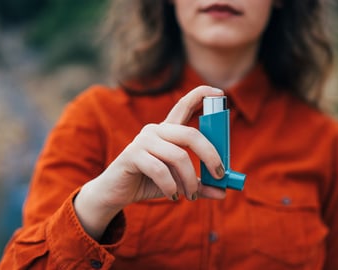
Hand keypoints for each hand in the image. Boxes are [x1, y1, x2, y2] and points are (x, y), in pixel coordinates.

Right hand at [74, 86, 225, 239]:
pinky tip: (172, 196)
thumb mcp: (178, 183)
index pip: (185, 105)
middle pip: (191, 134)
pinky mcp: (132, 155)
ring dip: (189, 181)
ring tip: (190, 196)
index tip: (220, 93)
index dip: (202, 95)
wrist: (115, 193)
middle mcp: (157, 130)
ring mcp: (144, 140)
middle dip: (210, 155)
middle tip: (220, 175)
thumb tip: (222, 192)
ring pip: (178, 156)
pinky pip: (160, 170)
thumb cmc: (148, 182)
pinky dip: (171, 186)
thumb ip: (199, 185)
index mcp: (169, 131)